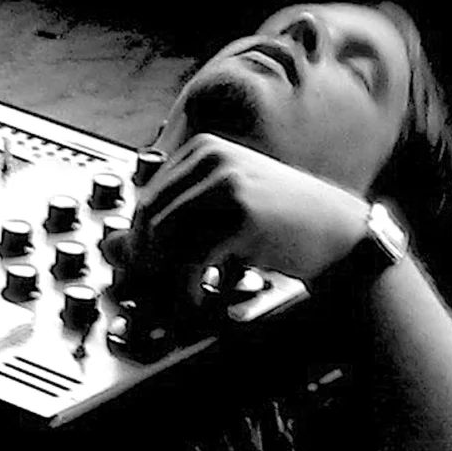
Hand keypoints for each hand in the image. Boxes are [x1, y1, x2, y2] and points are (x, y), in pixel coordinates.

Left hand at [105, 134, 369, 282]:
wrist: (341, 237)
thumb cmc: (281, 226)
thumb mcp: (220, 218)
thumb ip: (168, 227)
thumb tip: (110, 249)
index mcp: (202, 150)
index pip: (145, 199)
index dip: (139, 242)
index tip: (146, 272)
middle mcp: (211, 158)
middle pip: (149, 218)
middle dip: (146, 262)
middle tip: (153, 293)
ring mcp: (226, 182)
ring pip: (164, 238)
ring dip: (163, 278)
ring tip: (177, 299)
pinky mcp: (239, 213)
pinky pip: (190, 257)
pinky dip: (186, 287)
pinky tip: (198, 300)